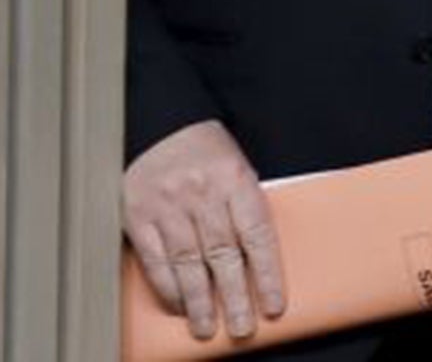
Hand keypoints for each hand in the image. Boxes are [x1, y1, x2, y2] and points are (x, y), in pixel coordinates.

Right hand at [122, 119, 285, 340]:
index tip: (274, 304)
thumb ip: (246, 207)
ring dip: (198, 301)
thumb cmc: (208, 150)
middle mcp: (201, 194)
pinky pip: (155, 260)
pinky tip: (179, 306)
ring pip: (186, 263)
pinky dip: (167, 287)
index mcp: (235, 179)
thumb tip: (258, 259)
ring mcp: (167, 207)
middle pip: (222, 254)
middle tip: (242, 327)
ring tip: (206, 327)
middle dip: (234, 296)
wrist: (160, 123)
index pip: (257, 234)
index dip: (267, 273)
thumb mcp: (238, 167)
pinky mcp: (138, 216)